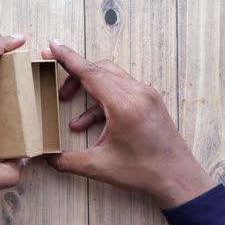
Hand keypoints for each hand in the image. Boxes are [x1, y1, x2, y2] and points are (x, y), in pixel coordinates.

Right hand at [43, 40, 214, 208]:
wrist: (178, 178)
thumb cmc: (143, 171)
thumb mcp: (99, 166)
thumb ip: (67, 161)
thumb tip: (46, 159)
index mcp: (124, 104)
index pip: (90, 72)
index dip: (67, 58)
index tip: (52, 46)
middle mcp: (137, 93)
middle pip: (98, 69)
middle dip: (73, 74)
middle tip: (54, 81)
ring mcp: (146, 94)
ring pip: (109, 76)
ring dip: (86, 85)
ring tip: (66, 99)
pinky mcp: (149, 101)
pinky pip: (120, 89)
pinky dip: (100, 99)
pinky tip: (86, 122)